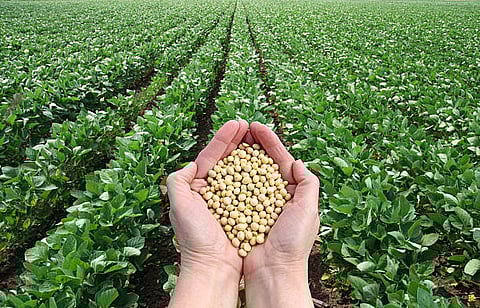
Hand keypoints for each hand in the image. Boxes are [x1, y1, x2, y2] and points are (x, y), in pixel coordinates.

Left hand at [167, 120, 248, 307]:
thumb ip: (179, 180)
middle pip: (227, 160)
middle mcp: (214, 192)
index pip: (211, 156)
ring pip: (241, 170)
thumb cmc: (195, 237)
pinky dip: (259, 173)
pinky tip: (266, 162)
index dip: (223, 138)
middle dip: (237, 141)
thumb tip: (191, 164)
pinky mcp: (245, 210)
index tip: (236, 123)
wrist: (213, 267)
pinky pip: (253, 187)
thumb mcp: (179, 204)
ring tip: (258, 136)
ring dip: (249, 153)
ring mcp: (231, 200)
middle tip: (249, 124)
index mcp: (198, 188)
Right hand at [243, 122, 319, 307]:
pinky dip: (228, 177)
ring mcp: (255, 203)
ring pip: (246, 174)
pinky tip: (221, 165)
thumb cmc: (293, 244)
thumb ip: (307, 183)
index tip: (256, 126)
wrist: (273, 272)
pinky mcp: (240, 213)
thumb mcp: (308, 210)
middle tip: (241, 127)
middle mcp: (273, 196)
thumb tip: (297, 161)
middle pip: (261, 162)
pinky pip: (233, 191)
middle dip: (252, 144)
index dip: (269, 141)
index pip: (280, 159)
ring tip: (230, 140)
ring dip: (239, 156)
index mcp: (292, 193)